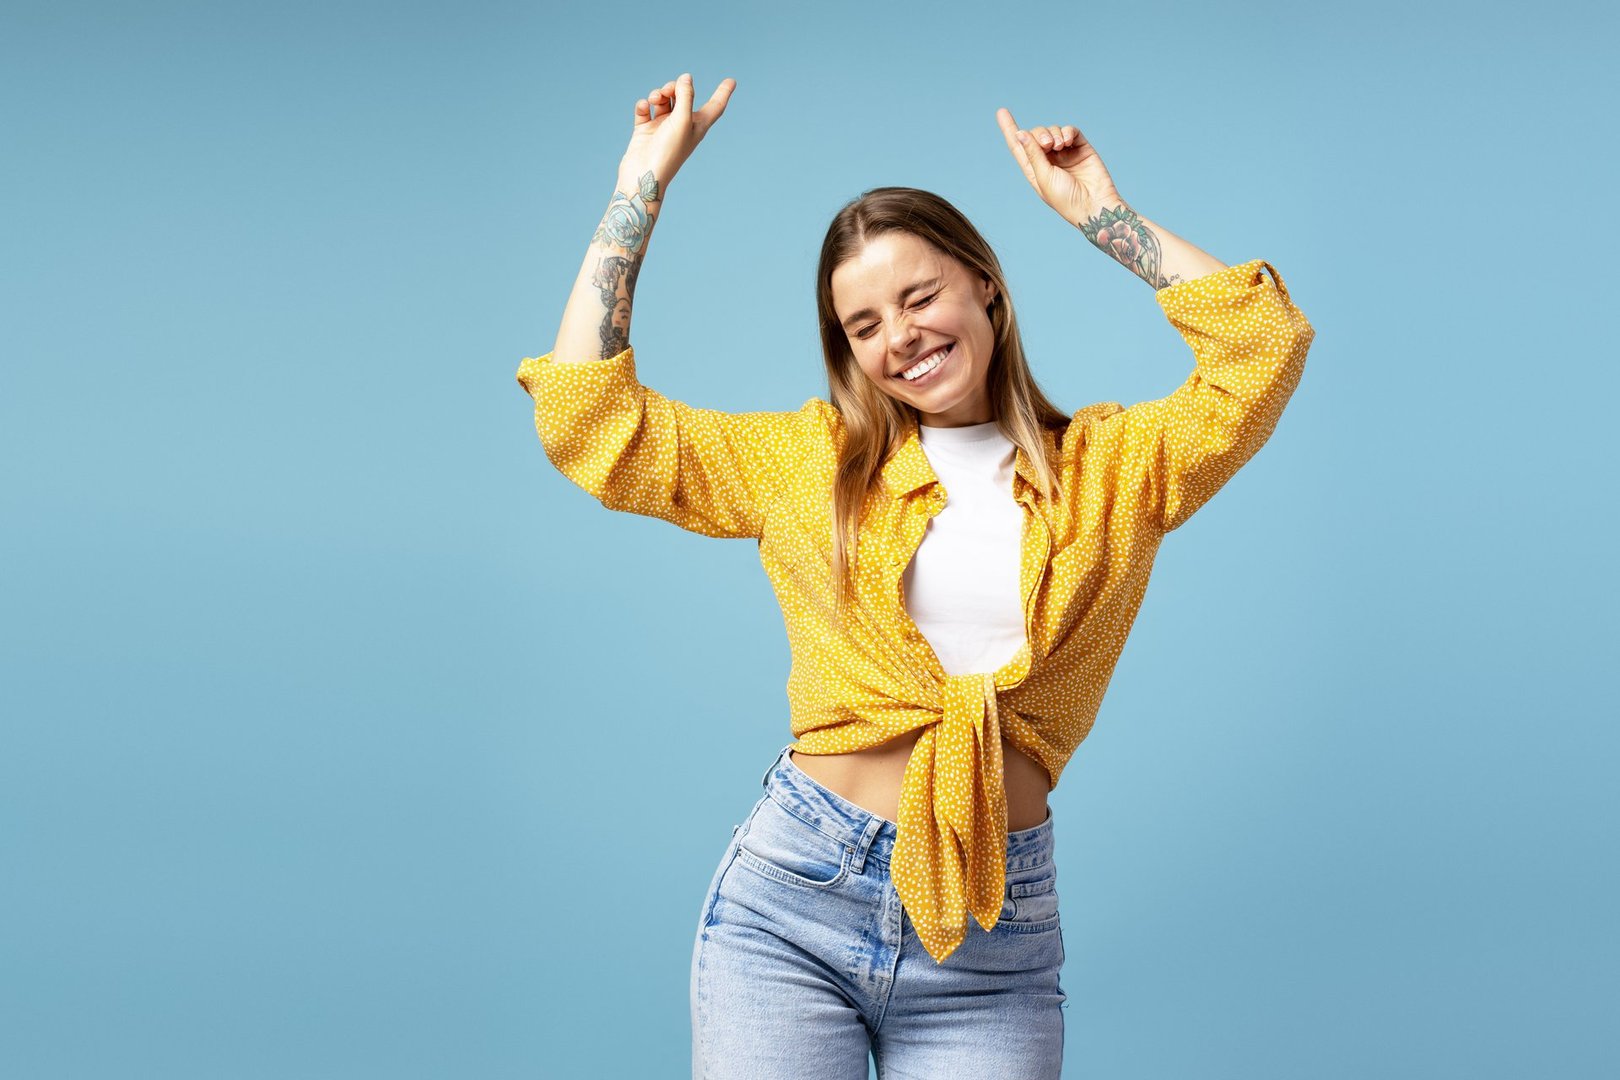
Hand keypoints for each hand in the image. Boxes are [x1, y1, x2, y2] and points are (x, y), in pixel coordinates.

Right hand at [618, 72, 736, 192]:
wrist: (643, 175)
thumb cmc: (668, 152)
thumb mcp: (682, 121)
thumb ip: (686, 96)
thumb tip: (686, 77)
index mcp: (697, 126)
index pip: (715, 106)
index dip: (723, 93)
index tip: (731, 80)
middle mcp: (681, 126)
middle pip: (683, 96)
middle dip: (674, 87)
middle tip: (667, 90)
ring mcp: (662, 127)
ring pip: (662, 100)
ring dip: (658, 94)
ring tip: (654, 99)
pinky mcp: (645, 130)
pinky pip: (645, 109)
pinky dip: (643, 105)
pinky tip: (644, 107)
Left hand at [996, 107, 1121, 224]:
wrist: (1094, 204)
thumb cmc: (1066, 198)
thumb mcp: (1044, 177)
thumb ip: (1033, 154)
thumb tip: (1020, 133)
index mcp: (1034, 170)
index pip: (1018, 146)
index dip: (1010, 129)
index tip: (1001, 111)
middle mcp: (1048, 160)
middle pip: (1036, 135)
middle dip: (1040, 134)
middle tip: (1047, 145)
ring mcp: (1065, 153)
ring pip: (1053, 131)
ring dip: (1054, 134)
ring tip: (1059, 146)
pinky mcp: (1080, 148)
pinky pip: (1070, 131)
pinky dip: (1067, 131)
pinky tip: (1067, 140)